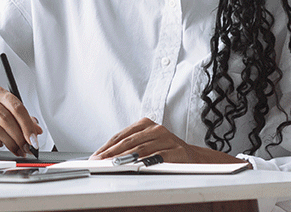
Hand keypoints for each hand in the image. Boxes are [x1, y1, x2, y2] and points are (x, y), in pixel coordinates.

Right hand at [0, 86, 41, 157]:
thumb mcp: (6, 113)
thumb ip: (23, 120)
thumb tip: (37, 130)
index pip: (17, 107)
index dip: (27, 125)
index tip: (33, 139)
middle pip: (7, 119)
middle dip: (20, 137)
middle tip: (26, 148)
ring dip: (10, 143)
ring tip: (16, 149)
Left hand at [90, 118, 249, 164]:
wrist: (194, 159)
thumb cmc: (166, 151)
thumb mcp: (147, 144)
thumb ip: (130, 147)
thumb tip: (106, 156)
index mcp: (146, 124)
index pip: (122, 135)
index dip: (107, 146)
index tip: (96, 157)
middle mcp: (156, 129)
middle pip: (129, 142)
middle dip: (111, 153)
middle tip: (99, 162)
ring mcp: (167, 139)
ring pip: (141, 149)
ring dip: (124, 158)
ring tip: (111, 165)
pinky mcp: (176, 151)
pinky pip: (158, 157)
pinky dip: (145, 162)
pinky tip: (135, 167)